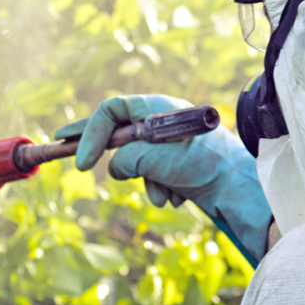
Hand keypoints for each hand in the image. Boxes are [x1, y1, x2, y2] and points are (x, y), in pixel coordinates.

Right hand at [55, 95, 272, 262]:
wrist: (240, 189)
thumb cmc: (202, 164)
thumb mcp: (154, 157)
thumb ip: (125, 160)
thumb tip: (115, 169)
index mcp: (158, 109)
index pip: (112, 110)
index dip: (90, 133)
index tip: (80, 162)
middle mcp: (163, 123)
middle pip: (118, 132)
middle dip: (101, 149)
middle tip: (64, 146)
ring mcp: (170, 146)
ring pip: (137, 165)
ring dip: (146, 183)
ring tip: (165, 190)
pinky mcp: (179, 168)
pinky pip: (154, 179)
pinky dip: (161, 190)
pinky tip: (180, 195)